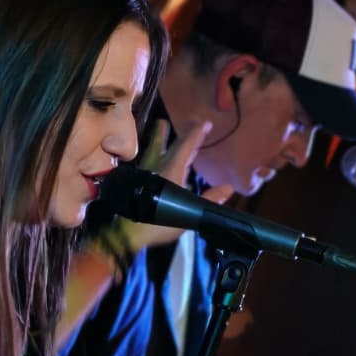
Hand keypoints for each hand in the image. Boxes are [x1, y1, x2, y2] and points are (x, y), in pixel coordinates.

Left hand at [111, 119, 233, 255]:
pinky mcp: (134, 183)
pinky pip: (146, 164)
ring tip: (159, 130)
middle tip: (174, 122)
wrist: (128, 234)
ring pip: (152, 151)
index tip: (205, 123)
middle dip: (171, 132)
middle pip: (164, 143)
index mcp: (172, 169)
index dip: (197, 133)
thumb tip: (227, 189)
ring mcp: (143, 173)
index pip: (186, 145)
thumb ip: (208, 200)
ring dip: (157, 141)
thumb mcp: (188, 213)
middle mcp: (157, 166)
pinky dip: (152, 158)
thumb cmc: (159, 222)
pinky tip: (152, 163)